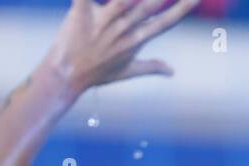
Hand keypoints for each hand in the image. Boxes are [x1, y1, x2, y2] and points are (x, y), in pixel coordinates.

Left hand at [43, 0, 199, 95]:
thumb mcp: (127, 71)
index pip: (165, 22)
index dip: (182, 9)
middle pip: (149, 5)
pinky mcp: (81, 14)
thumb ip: (151, 66)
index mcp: (136, 40)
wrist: (66, 76)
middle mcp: (123, 29)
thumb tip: (172, 70)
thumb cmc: (96, 73)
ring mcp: (102, 21)